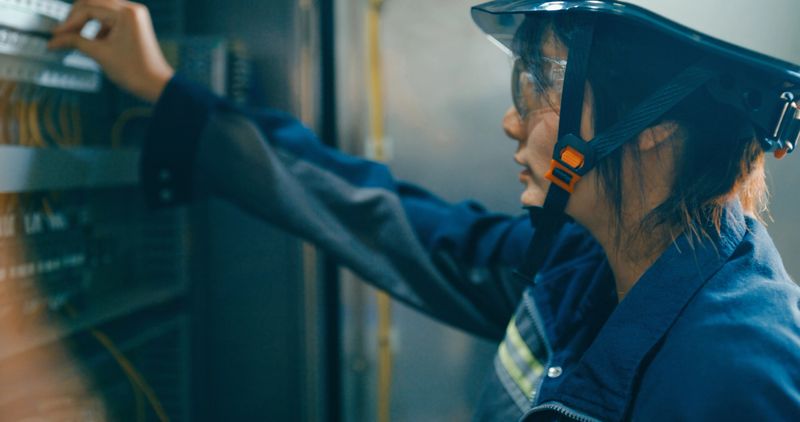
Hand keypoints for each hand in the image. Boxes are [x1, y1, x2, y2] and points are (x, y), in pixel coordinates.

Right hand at [48, 0, 173, 102]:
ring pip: (99, 10)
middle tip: (62, 34)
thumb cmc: (135, 71)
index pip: (88, 8)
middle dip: (75, 19)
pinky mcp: (133, 24)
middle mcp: (132, 9)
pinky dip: (97, 28)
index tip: (56, 35)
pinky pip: (109, 19)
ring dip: (85, 23)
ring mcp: (134, 16)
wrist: (156, 85)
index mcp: (126, 13)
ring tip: (74, 40)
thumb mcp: (99, 54)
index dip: (69, 22)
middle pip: (92, 3)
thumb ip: (74, 42)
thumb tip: (53, 40)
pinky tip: (92, 43)